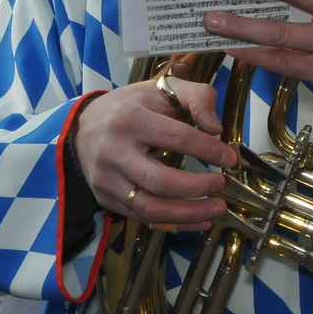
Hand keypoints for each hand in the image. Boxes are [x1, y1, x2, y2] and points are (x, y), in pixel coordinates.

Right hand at [70, 80, 237, 229]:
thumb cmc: (129, 107)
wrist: (82, 126)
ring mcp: (107, 179)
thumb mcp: (161, 89)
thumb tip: (216, 129)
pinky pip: (142, 218)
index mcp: (131, 119)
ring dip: (188, 214)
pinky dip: (174, 224)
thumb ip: (197, 97)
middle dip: (198, 187)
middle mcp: (115, 151)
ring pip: (150, 207)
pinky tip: (197, 220)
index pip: (176, 138)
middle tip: (222, 184)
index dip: (208, 150)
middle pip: (160, 181)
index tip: (230, 158)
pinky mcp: (105, 198)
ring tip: (217, 209)